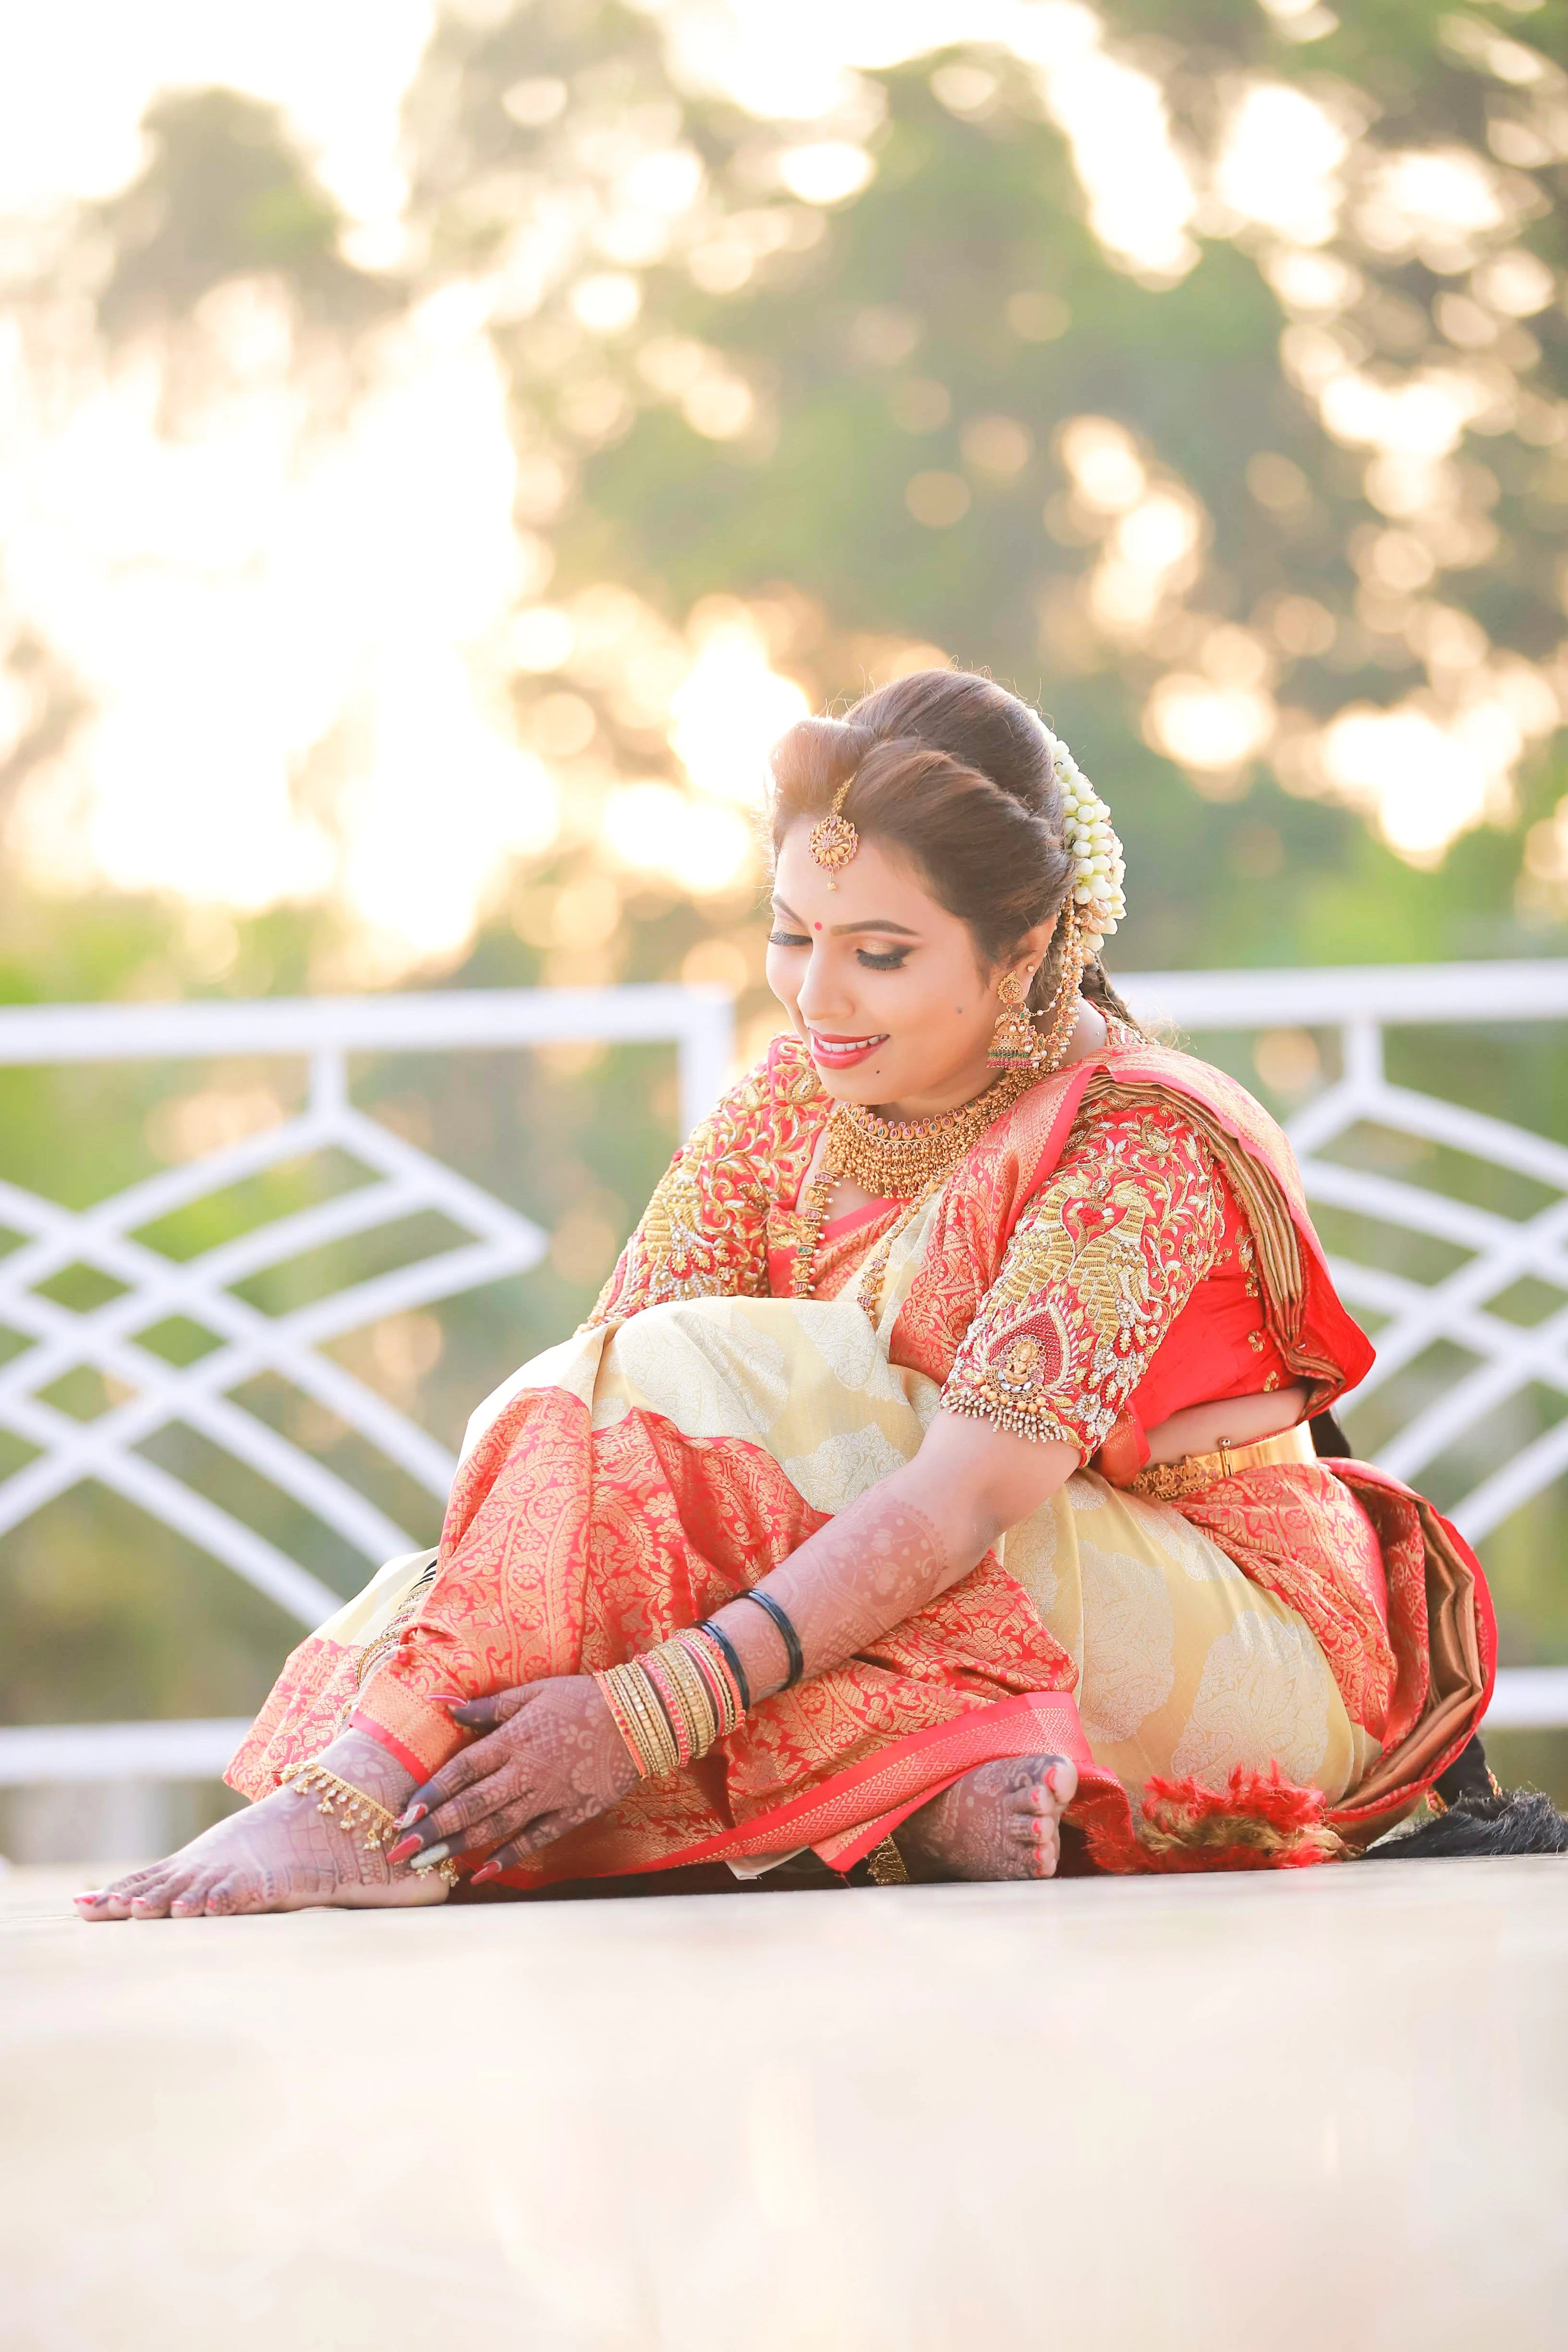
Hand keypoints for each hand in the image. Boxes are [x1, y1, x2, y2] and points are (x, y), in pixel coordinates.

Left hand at [386, 1677, 639, 1880]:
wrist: (638, 1718)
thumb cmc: (582, 1699)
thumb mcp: (534, 1692)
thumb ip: (491, 1706)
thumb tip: (450, 1708)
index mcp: (513, 1739)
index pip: (462, 1771)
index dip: (430, 1794)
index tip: (404, 1814)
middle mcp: (525, 1771)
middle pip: (471, 1805)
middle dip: (432, 1830)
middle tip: (400, 1851)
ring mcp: (548, 1796)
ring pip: (495, 1826)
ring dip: (459, 1847)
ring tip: (428, 1864)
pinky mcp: (570, 1813)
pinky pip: (534, 1840)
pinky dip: (508, 1857)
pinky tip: (483, 1874)